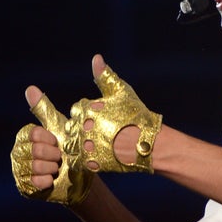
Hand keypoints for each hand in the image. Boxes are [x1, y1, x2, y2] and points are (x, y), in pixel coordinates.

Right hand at [10, 88, 92, 204]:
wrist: (78, 175)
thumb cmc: (68, 146)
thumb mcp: (57, 125)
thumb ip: (43, 108)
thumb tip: (29, 88)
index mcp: (25, 136)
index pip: (34, 134)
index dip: (49, 138)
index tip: (57, 141)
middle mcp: (18, 152)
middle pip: (34, 150)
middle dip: (53, 154)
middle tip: (59, 156)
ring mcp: (19, 170)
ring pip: (34, 166)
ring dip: (51, 167)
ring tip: (56, 167)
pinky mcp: (24, 187)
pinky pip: (34, 182)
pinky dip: (47, 180)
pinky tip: (52, 178)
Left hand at [69, 54, 161, 172]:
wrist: (149, 143)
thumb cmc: (137, 115)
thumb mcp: (122, 91)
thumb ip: (105, 75)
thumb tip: (96, 58)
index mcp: (87, 108)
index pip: (76, 109)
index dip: (87, 113)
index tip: (99, 117)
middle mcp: (83, 127)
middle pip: (73, 127)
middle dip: (83, 129)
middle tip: (99, 132)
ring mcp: (86, 146)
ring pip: (73, 144)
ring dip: (82, 144)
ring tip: (98, 144)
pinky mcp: (91, 163)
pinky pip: (79, 161)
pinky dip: (86, 159)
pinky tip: (98, 155)